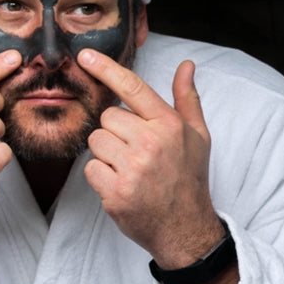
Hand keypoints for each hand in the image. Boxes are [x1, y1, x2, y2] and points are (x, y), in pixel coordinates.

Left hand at [79, 49, 223, 267]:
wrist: (186, 228)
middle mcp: (151, 144)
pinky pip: (90, 168)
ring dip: (106, 154)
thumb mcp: (198, 137)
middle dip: (115, 132)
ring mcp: (132, 169)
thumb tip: (186, 65)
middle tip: (135, 152)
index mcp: (170, 126)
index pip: (132, 88)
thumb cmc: (189, 178)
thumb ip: (187, 99)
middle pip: (107, 117)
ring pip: (96, 141)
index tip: (85, 55)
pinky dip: (101, 177)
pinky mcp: (116, 192)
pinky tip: (121, 185)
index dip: (106, 68)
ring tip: (129, 170)